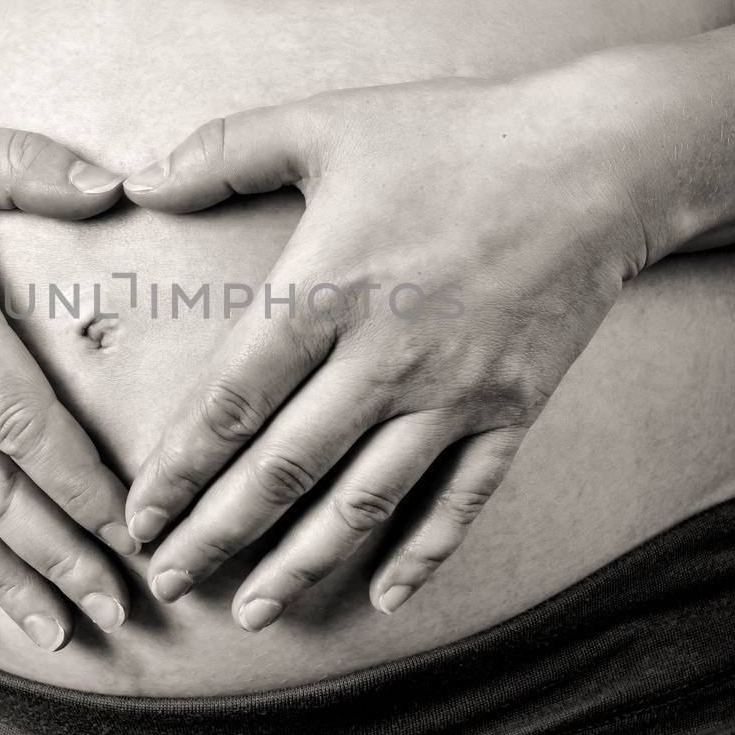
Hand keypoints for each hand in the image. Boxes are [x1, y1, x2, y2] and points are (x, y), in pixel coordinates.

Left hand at [121, 72, 648, 627]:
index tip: (139, 515)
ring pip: (362, 502)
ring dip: (300, 563)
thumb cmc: (453, 134)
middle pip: (283, 470)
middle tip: (168, 580)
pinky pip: (460, 499)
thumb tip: (138, 180)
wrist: (596, 158)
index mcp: (326, 290)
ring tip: (252, 611)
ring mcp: (453, 392)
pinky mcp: (510, 409)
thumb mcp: (326, 122)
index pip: (231, 403)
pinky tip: (382, 595)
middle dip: (217, 535)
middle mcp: (384, 356)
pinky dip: (421, 554)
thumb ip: (223, 151)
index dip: (178, 469)